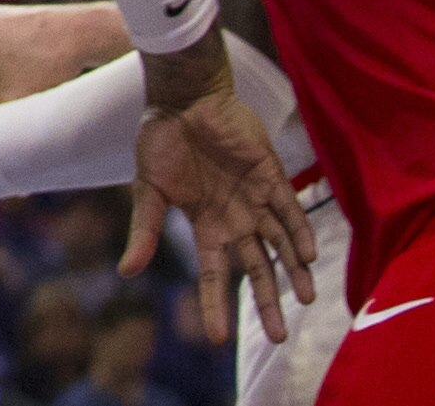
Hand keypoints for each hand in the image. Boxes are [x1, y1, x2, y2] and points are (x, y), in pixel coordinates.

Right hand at [127, 43, 315, 343]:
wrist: (184, 96)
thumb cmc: (161, 138)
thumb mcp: (149, 188)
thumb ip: (146, 230)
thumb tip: (127, 271)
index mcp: (205, 224)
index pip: (213, 275)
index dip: (215, 305)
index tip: (217, 339)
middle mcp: (234, 218)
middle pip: (256, 269)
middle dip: (267, 302)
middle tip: (279, 336)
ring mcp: (255, 198)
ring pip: (280, 245)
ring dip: (293, 272)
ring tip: (306, 300)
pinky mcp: (272, 175)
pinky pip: (291, 210)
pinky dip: (300, 232)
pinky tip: (307, 255)